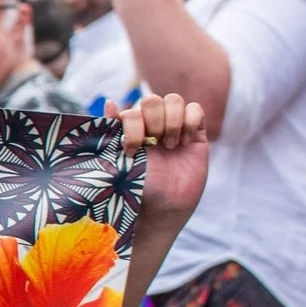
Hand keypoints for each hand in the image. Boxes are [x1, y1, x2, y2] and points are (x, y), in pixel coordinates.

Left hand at [111, 90, 208, 222]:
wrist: (164, 206)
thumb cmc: (138, 187)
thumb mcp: (119, 160)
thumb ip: (112, 131)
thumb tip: (110, 101)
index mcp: (131, 129)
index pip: (132, 110)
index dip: (132, 127)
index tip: (131, 150)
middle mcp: (152, 125)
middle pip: (152, 100)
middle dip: (153, 121)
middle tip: (155, 144)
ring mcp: (174, 127)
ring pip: (174, 100)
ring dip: (172, 121)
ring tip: (170, 145)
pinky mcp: (195, 133)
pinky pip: (195, 109)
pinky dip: (190, 121)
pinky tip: (185, 142)